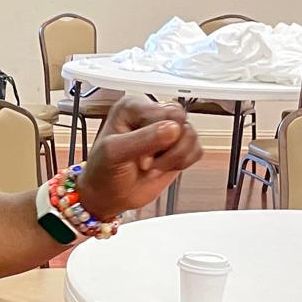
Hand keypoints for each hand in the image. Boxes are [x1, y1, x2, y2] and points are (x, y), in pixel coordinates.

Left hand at [77, 98, 201, 218]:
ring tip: (152, 165)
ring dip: (173, 158)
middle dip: (166, 148)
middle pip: (181, 121)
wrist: (109, 195)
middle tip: (146, 161)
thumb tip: (174, 129)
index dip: (156, 137)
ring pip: (191, 136)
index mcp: (133, 106)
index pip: (164, 112)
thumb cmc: (104, 170)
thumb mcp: (115, 153)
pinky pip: (197, 150)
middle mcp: (152, 113)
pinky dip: (182, 163)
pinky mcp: (180, 146)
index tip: (139, 154)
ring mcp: (168, 130)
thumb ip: (143, 139)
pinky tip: (164, 167)